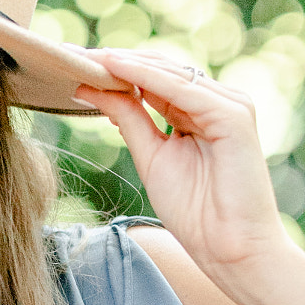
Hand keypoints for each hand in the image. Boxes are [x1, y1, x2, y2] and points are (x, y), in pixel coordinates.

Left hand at [73, 50, 288, 286]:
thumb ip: (128, 119)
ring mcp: (229, 106)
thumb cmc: (196, 212)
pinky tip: (114, 67)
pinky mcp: (234, 116)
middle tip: (71, 54)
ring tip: (86, 57)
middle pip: (160, 69)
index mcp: (198, 112)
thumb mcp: (150, 156)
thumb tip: (91, 88)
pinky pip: (182, 88)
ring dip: (125, 62)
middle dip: (115, 61)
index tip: (74, 63)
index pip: (153, 79)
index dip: (114, 69)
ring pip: (169, 73)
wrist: (231, 250)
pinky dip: (146, 75)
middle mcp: (216, 102)